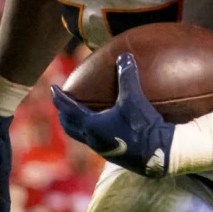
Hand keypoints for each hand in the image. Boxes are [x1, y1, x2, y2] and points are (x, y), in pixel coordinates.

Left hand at [51, 54, 174, 177]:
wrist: (159, 155)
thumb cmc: (143, 127)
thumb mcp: (134, 99)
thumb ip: (128, 77)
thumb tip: (125, 56)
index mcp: (91, 125)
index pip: (68, 109)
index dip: (59, 97)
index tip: (53, 88)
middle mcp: (92, 139)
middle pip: (69, 126)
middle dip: (63, 114)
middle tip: (61, 103)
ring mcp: (102, 149)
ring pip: (81, 136)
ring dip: (75, 124)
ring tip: (78, 114)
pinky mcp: (113, 155)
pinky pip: (94, 140)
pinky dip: (90, 131)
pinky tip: (102, 126)